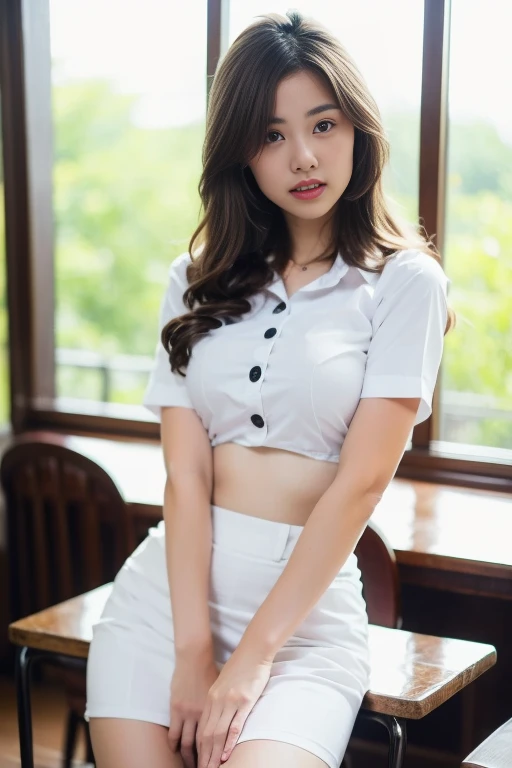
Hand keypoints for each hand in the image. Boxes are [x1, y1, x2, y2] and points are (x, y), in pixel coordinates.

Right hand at [168, 651, 220, 767]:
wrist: (196, 656)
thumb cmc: (211, 671)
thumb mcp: (222, 689)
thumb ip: (224, 705)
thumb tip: (231, 718)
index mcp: (218, 709)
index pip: (219, 739)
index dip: (218, 753)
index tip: (218, 763)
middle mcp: (203, 713)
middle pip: (205, 745)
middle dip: (205, 760)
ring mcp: (189, 712)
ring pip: (189, 743)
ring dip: (189, 757)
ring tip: (191, 766)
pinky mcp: (176, 708)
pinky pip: (175, 732)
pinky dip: (175, 744)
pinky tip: (175, 751)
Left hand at [196, 650, 271, 767]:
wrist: (253, 650)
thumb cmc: (240, 667)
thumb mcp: (222, 683)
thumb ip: (217, 700)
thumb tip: (215, 717)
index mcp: (210, 698)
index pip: (201, 730)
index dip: (198, 749)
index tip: (198, 763)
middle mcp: (217, 701)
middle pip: (207, 736)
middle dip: (204, 757)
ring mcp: (230, 702)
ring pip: (218, 734)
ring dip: (214, 755)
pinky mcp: (244, 701)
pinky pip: (235, 725)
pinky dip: (230, 743)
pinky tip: (227, 755)